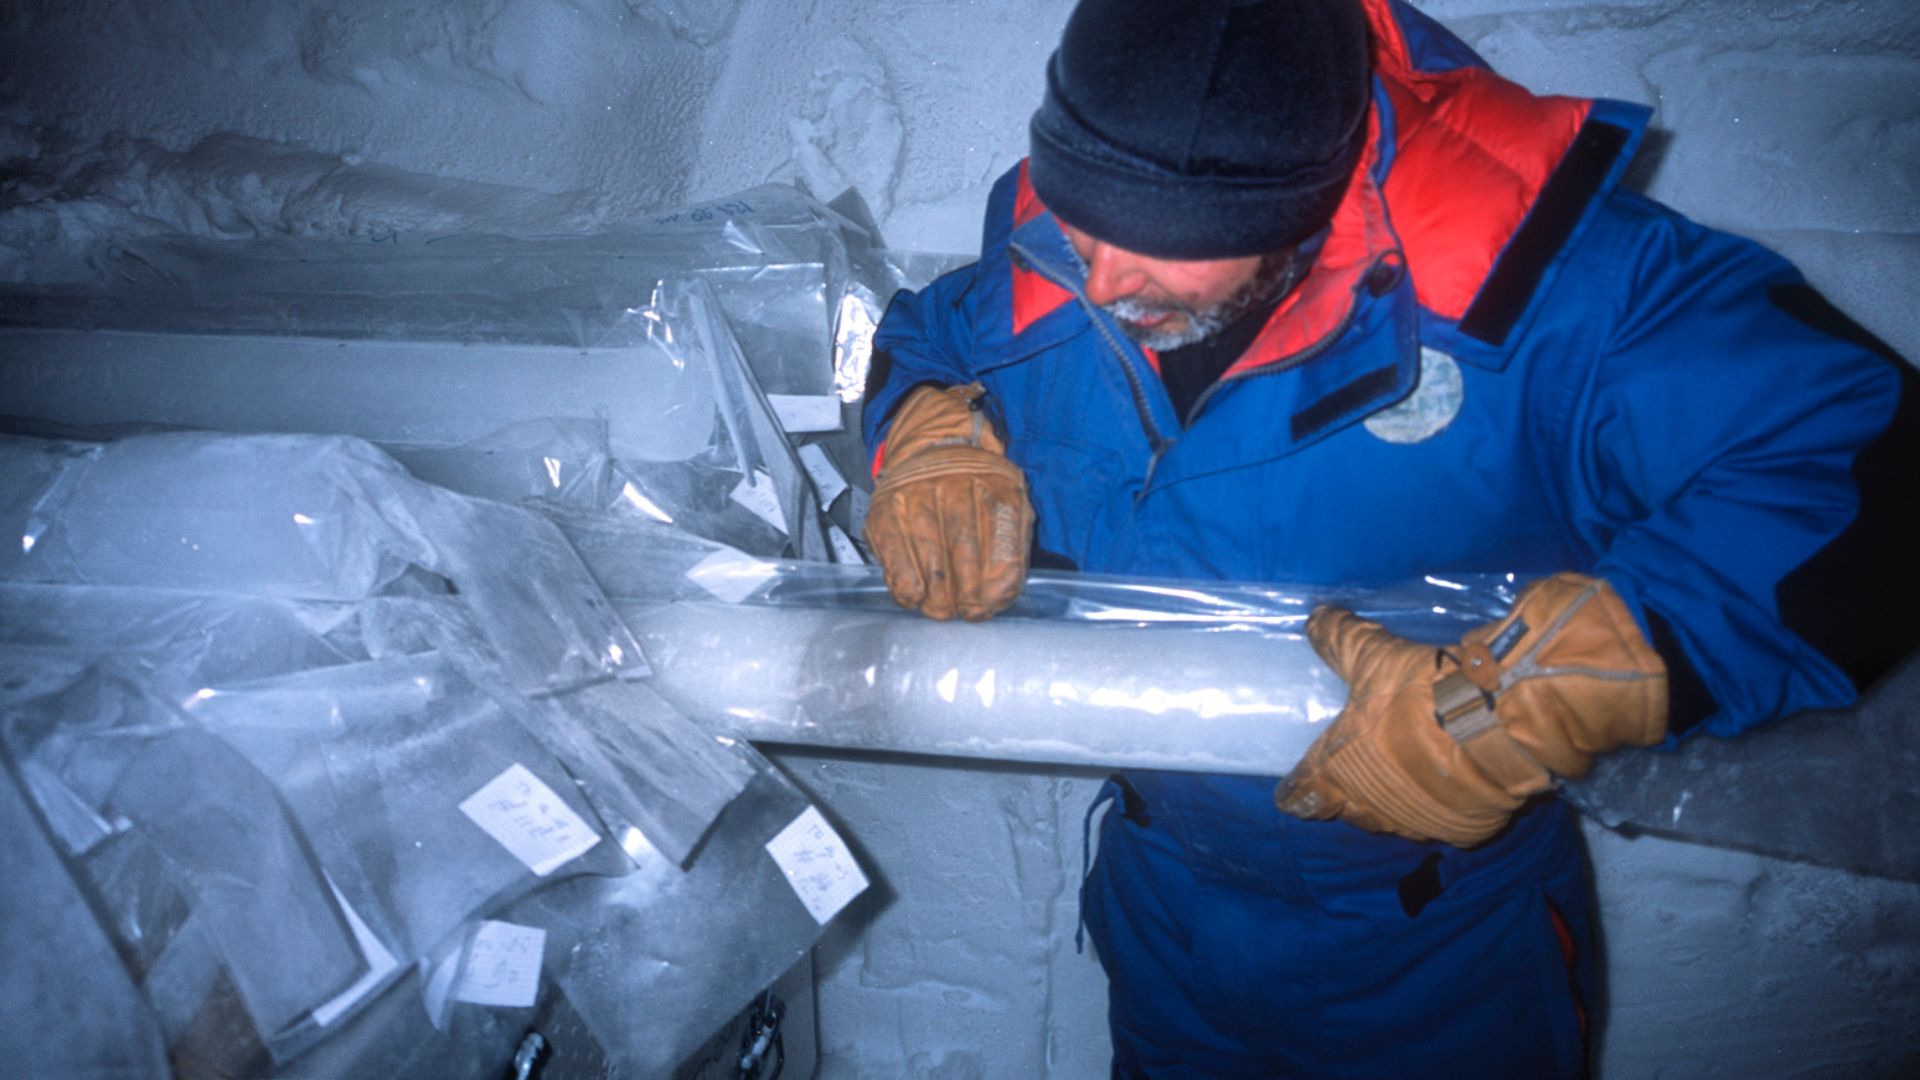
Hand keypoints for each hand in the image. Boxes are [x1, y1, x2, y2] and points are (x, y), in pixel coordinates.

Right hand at [864, 384, 1033, 620]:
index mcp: (995, 482)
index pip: (1002, 538)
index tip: (995, 603)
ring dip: (938, 596)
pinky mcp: (885, 512)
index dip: (999, 580)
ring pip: (930, 557)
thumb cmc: (975, 487)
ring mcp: (915, 496)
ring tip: (944, 610)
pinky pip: (895, 558)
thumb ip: (1013, 541)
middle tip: (969, 612)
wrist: (930, 449)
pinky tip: (915, 597)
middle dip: (969, 593)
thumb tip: (1004, 591)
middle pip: (964, 549)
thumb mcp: (1008, 499)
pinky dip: (906, 586)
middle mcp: (954, 484)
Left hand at [1276, 573, 1667, 846]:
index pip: (1300, 797)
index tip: (1304, 780)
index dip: (1300, 788)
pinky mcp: (1464, 830)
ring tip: (1414, 763)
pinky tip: (1455, 777)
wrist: (1506, 723)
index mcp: (1338, 773)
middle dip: (1355, 787)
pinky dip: (1446, 802)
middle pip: (1351, 807)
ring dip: (1401, 794)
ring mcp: (1418, 824)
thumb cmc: (1425, 691)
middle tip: (1368, 756)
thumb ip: (1339, 641)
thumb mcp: (1375, 656)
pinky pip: (1444, 820)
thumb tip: (1314, 618)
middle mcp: (1372, 808)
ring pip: (1398, 816)